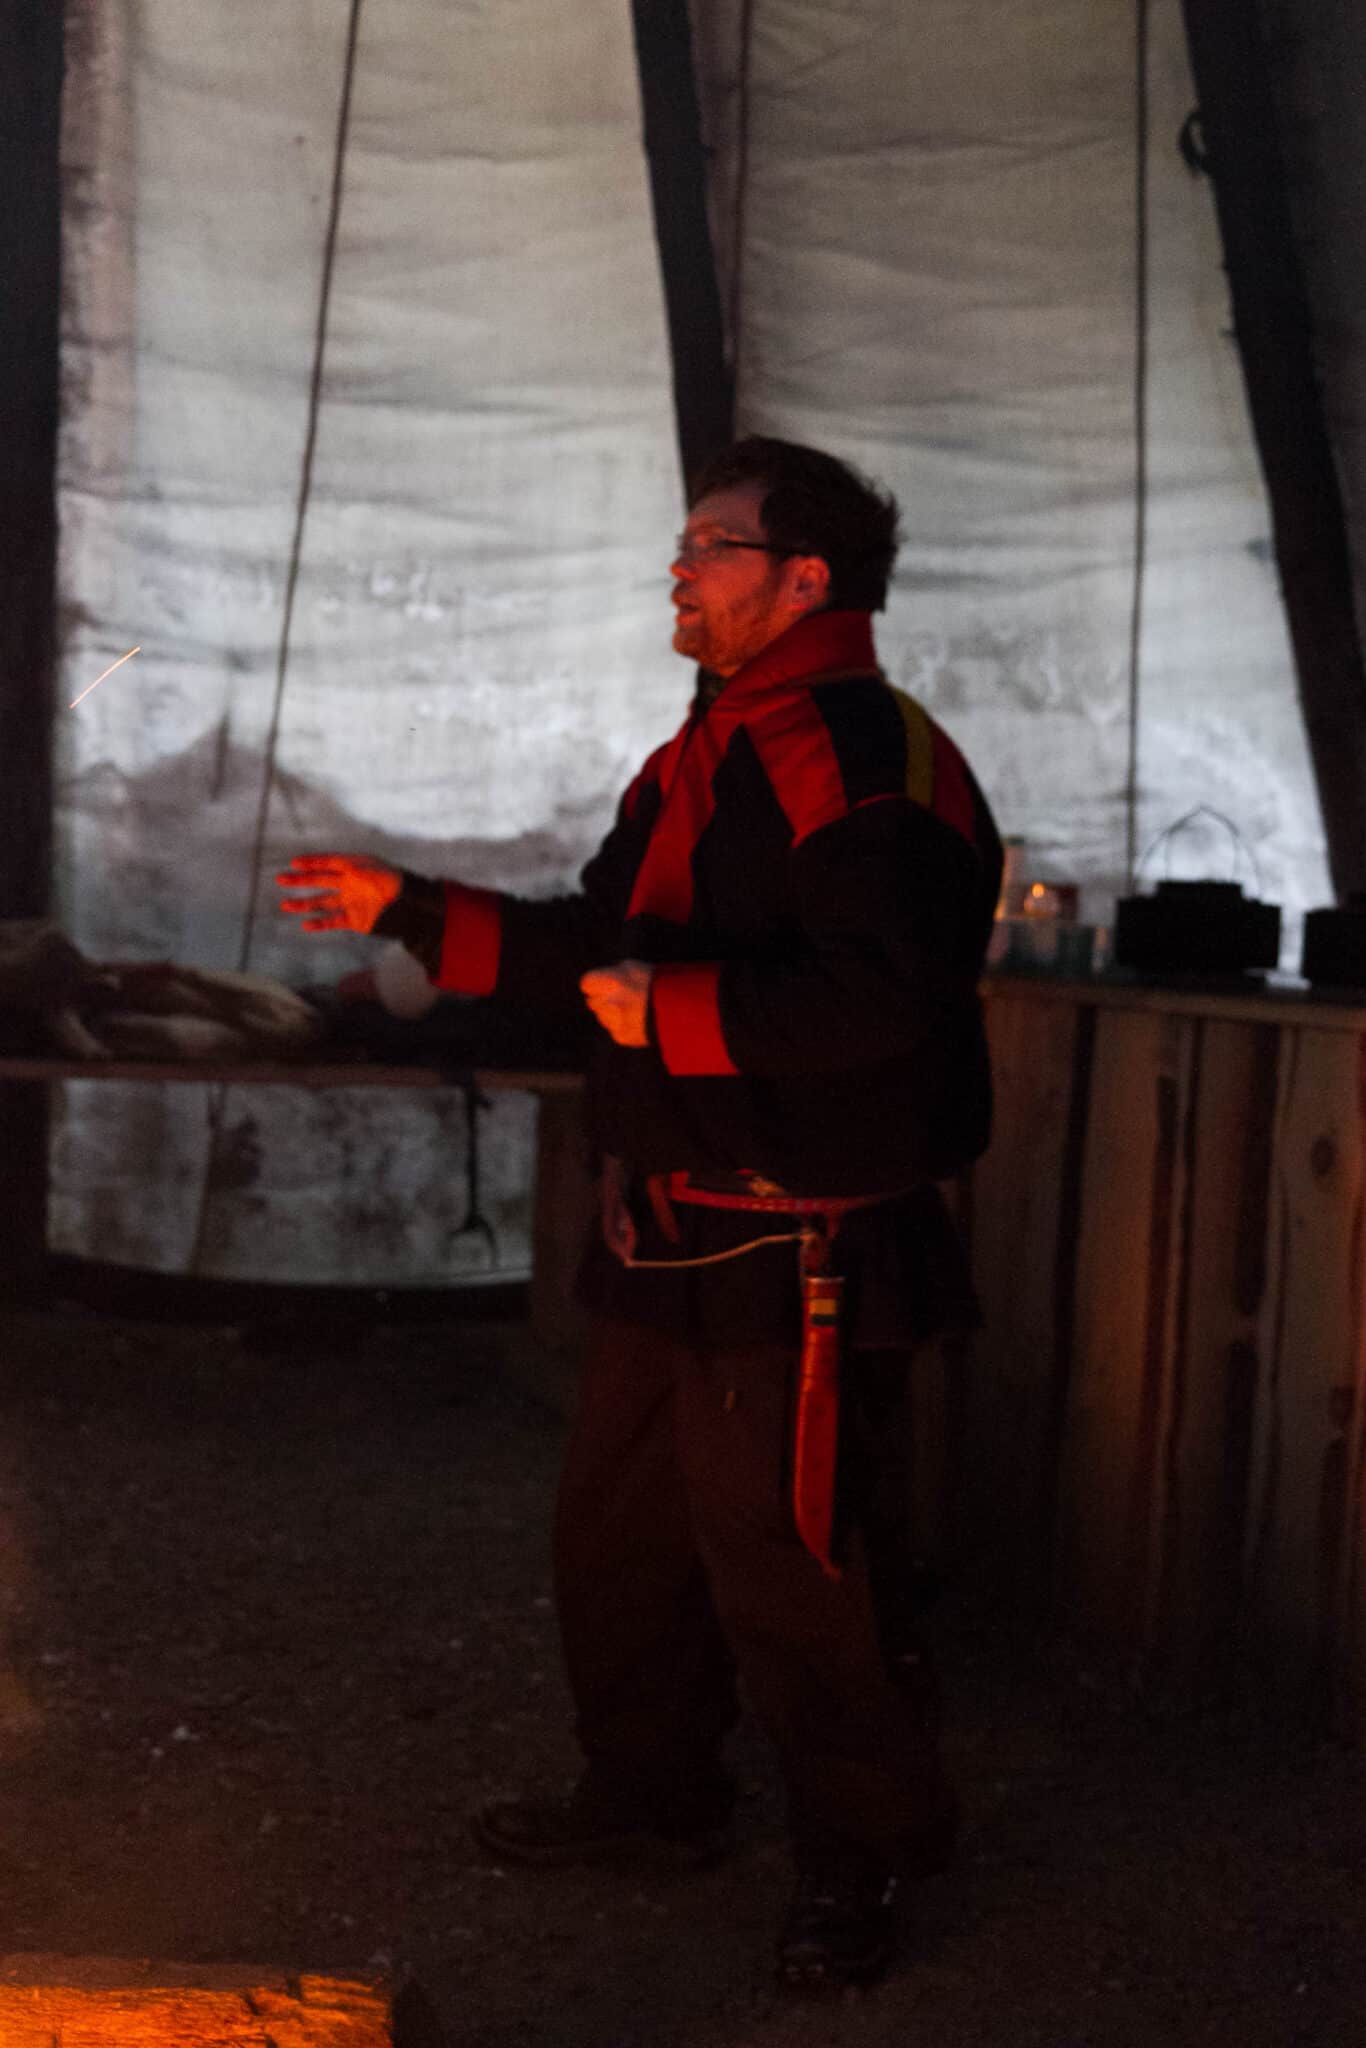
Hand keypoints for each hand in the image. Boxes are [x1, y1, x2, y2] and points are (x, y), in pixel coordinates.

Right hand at [276, 853, 400, 933]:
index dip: (311, 862)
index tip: (294, 863)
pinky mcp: (356, 920)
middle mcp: (350, 884)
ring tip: (285, 906)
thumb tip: (322, 864)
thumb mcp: (371, 868)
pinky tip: (305, 924)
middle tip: (281, 879)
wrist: (414, 908)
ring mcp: (351, 902)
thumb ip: (348, 866)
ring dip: (304, 904)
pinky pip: (333, 920)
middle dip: (301, 880)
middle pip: (320, 880)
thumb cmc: (394, 883)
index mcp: (354, 867)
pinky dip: (320, 923)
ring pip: (322, 902)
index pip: (328, 862)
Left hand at [580, 959, 652, 1047]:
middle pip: (592, 1002)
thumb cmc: (657, 983)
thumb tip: (599, 983)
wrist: (682, 1011)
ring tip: (634, 1010)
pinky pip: (614, 1030)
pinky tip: (639, 1022)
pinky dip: (624, 1027)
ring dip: (612, 1014)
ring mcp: (614, 1022)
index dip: (595, 984)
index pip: (586, 984)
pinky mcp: (621, 1037)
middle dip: (603, 1000)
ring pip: (602, 1018)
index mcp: (612, 981)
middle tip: (622, 998)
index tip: (605, 985)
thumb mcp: (633, 968)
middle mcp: (610, 1002)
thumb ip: (612, 974)